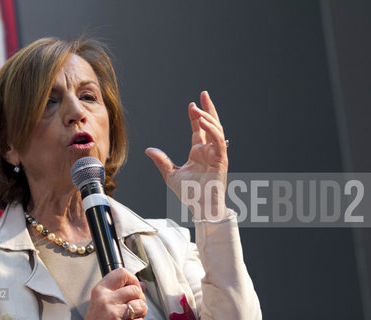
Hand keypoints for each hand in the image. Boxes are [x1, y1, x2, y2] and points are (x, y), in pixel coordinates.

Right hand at [85, 268, 146, 319]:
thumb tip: (141, 285)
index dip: (132, 279)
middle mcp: (104, 299)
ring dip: (141, 312)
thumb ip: (119, 292)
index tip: (133, 287)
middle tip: (134, 307)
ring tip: (133, 316)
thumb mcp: (102, 303)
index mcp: (100, 290)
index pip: (121, 273)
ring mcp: (112, 312)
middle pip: (135, 289)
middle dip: (140, 299)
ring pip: (140, 304)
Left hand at [146, 91, 228, 219]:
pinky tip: (202, 122)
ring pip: (216, 130)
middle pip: (211, 124)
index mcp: (199, 152)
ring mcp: (216, 154)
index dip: (195, 117)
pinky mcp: (221, 160)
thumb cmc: (190, 194)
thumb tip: (149, 150)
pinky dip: (212, 130)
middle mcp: (209, 150)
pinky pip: (219, 141)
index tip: (191, 105)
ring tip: (197, 108)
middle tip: (203, 94)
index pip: (199, 130)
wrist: (200, 208)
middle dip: (208, 108)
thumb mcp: (171, 175)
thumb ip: (162, 161)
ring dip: (208, 117)